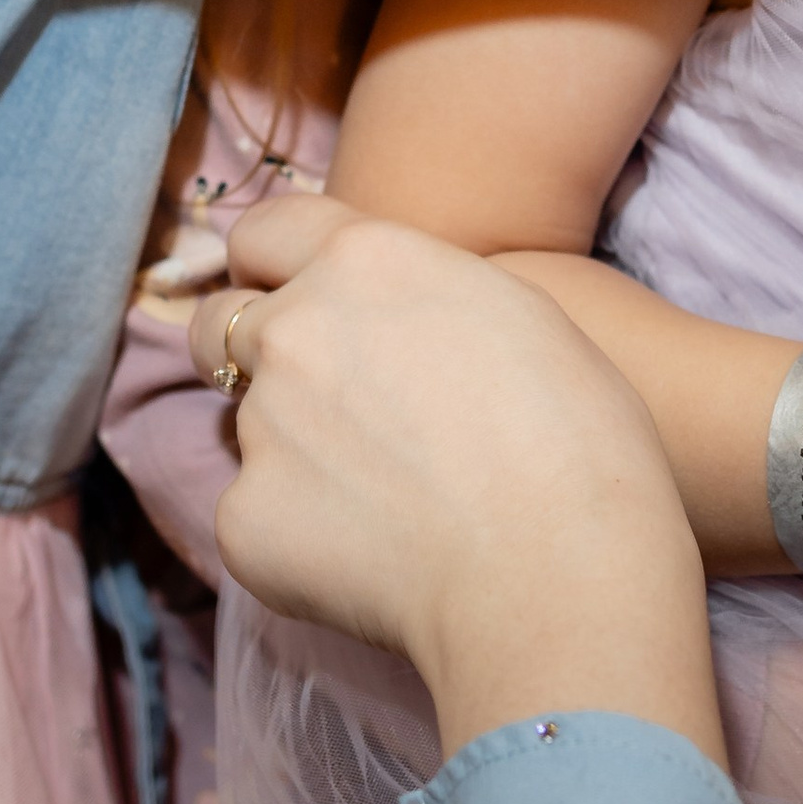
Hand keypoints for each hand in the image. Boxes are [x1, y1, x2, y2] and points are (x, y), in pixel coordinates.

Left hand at [199, 198, 727, 762]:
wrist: (559, 571)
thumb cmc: (578, 438)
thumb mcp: (519, 311)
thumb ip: (421, 293)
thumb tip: (391, 320)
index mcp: (365, 259)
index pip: (263, 232)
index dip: (271, 266)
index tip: (285, 294)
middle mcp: (294, 328)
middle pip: (224, 324)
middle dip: (258, 355)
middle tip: (331, 408)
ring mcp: (260, 425)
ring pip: (248, 426)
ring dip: (294, 449)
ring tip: (383, 500)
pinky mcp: (243, 519)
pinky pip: (255, 516)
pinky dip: (299, 534)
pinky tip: (374, 559)